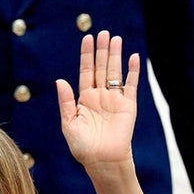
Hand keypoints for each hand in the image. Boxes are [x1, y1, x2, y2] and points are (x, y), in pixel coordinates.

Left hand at [56, 31, 138, 173]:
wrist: (101, 160)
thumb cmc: (82, 146)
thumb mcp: (68, 122)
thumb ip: (66, 101)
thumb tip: (59, 81)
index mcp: (84, 99)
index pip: (85, 72)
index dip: (86, 55)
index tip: (87, 39)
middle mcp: (99, 96)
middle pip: (101, 68)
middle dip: (102, 50)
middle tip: (104, 33)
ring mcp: (114, 99)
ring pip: (115, 72)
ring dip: (116, 55)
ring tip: (116, 38)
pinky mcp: (128, 105)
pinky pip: (131, 85)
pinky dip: (133, 71)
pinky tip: (133, 58)